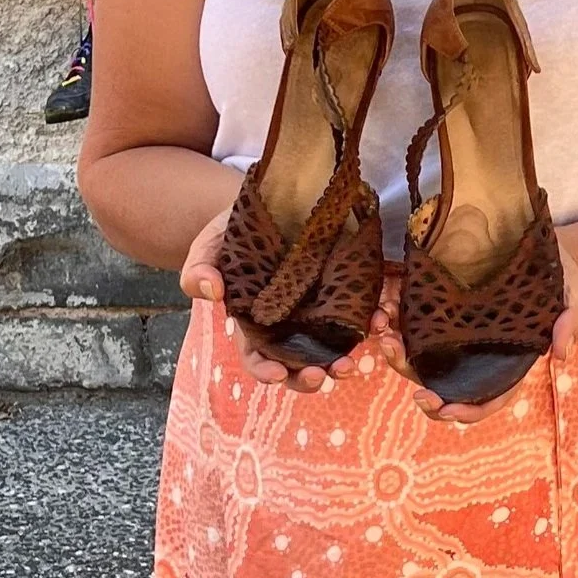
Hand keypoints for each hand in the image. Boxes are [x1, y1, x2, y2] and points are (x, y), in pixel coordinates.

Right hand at [179, 204, 386, 394]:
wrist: (267, 202)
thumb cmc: (231, 232)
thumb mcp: (209, 246)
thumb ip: (200, 269)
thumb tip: (210, 290)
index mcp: (253, 324)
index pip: (258, 358)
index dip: (267, 370)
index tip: (279, 374)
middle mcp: (288, 325)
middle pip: (298, 363)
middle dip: (311, 376)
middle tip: (326, 375)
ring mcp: (316, 310)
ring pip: (330, 346)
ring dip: (342, 360)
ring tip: (353, 363)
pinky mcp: (341, 290)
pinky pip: (357, 312)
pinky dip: (369, 321)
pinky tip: (378, 321)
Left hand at [389, 242, 577, 425]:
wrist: (532, 237)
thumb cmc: (556, 271)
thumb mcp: (571, 291)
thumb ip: (570, 320)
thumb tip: (560, 355)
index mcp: (508, 359)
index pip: (490, 397)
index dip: (470, 410)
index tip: (448, 411)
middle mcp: (476, 351)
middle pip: (448, 384)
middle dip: (428, 394)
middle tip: (416, 392)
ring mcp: (455, 330)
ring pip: (422, 358)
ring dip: (400, 359)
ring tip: (387, 342)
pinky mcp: (437, 305)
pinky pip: (411, 322)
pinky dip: (395, 323)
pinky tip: (384, 312)